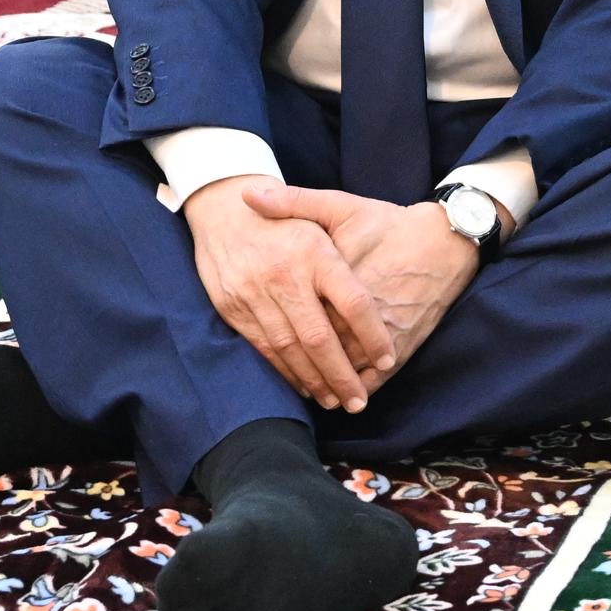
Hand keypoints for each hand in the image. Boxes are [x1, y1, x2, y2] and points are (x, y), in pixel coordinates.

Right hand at [182, 176, 382, 414]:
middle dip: (341, 375)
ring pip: (290, 348)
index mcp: (315, 252)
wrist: (222, 209)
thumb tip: (383, 289)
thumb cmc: (284, 220)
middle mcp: (286, 275)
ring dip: (314, 380)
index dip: (373, 335)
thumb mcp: (321, 212)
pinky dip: (284, 371)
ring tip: (335, 400)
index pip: (353, 302)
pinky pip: (263, 347)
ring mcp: (256, 293)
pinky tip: (302, 385)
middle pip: (319, 337)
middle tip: (358, 401)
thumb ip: (352, 250)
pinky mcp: (234, 308)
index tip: (387, 360)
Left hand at [246, 183, 477, 383]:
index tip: (259, 333)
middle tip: (277, 375)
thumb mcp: (341, 205)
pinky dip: (360, 387)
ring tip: (307, 394)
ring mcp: (388, 327)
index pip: (304, 308)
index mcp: (342, 273)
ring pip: (350, 364)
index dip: (279, 327)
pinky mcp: (406, 340)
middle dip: (301, 363)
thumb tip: (247, 194)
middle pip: (325, 343)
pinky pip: (380, 374)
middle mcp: (365, 305)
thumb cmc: (388, 223)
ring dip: (328, 382)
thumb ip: (293, 202)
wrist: (445, 239)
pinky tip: (343, 397)